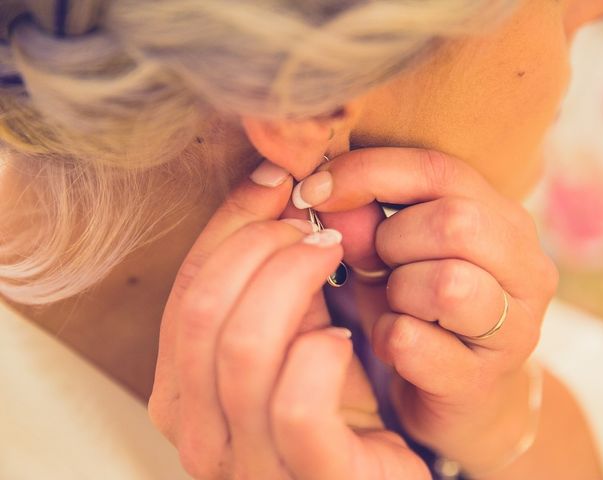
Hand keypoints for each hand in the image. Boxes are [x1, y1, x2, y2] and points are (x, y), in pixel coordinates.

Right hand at [148, 166, 430, 479]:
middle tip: (310, 225)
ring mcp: (247, 462)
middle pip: (205, 309)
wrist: (373, 478)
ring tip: (331, 258)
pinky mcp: (309, 477)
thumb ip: (275, 278)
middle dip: (260, 246)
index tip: (275, 181)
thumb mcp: (291, 334)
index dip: (230, 225)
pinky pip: (296, 402)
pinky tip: (344, 336)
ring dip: (292, 281)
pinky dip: (319, 352)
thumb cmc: (334, 404)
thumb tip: (274, 189)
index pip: (188, 288)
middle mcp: (197, 432)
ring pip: (244, 347)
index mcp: (181, 392)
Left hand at [312, 148, 558, 470]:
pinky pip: (413, 342)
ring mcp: (515, 327)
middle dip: (392, 241)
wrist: (449, 397)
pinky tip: (393, 343)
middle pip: (455, 223)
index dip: (367, 173)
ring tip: (393, 305)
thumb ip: (361, 222)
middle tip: (377, 265)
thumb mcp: (387, 258)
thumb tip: (322, 194)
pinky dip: (386, 338)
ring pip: (446, 284)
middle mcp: (527, 268)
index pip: (439, 170)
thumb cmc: (418, 311)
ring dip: (396, 292)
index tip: (311, 190)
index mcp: (503, 221)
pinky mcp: (483, 379)